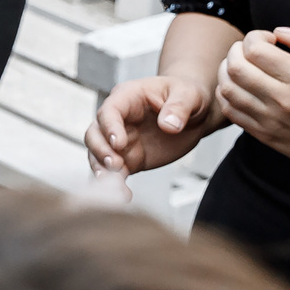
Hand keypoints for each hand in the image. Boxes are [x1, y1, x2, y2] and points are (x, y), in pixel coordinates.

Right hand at [85, 75, 219, 177]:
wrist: (195, 114)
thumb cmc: (187, 95)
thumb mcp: (188, 95)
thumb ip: (179, 107)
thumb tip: (169, 125)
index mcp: (127, 97)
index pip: (109, 111)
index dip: (110, 127)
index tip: (119, 143)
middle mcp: (118, 120)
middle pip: (95, 134)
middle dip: (100, 150)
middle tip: (115, 164)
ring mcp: (121, 141)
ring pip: (98, 155)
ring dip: (102, 170)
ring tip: (116, 185)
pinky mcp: (129, 159)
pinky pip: (115, 173)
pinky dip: (116, 184)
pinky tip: (124, 195)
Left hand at [215, 26, 289, 177]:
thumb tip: (280, 32)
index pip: (255, 49)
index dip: (255, 37)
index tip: (268, 40)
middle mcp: (284, 100)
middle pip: (235, 67)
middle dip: (236, 50)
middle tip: (250, 50)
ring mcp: (272, 120)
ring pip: (227, 89)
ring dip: (226, 71)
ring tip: (241, 65)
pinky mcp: (265, 136)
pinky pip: (231, 112)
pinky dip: (226, 94)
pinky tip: (239, 87)